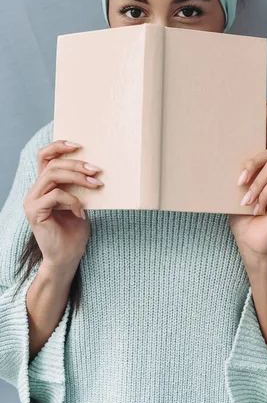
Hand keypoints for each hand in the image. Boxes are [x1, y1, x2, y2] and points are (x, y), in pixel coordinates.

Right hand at [23, 140, 103, 267]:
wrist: (68, 257)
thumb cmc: (75, 230)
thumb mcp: (81, 202)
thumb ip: (79, 185)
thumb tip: (95, 167)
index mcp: (45, 186)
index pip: (45, 157)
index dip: (58, 146)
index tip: (79, 145)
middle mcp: (35, 191)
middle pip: (52, 164)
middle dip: (77, 164)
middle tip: (96, 170)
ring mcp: (32, 201)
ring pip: (52, 175)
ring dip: (77, 177)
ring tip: (95, 184)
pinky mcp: (34, 212)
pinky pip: (55, 195)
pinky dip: (73, 200)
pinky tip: (81, 212)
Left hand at [228, 101, 266, 264]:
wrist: (251, 242)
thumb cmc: (240, 218)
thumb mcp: (235, 190)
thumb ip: (240, 172)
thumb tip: (227, 151)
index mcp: (265, 172)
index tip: (265, 104)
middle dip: (251, 164)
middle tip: (239, 182)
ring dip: (255, 185)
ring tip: (246, 202)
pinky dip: (264, 193)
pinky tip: (259, 208)